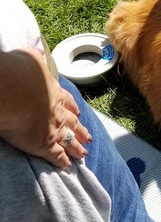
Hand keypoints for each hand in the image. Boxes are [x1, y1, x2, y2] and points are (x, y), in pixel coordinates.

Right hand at [0, 48, 91, 167]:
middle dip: (81, 130)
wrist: (10, 90)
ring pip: (69, 140)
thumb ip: (36, 59)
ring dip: (77, 147)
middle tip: (89, 137)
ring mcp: (52, 128)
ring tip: (84, 154)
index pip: (66, 101)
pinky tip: (68, 166)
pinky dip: (63, 161)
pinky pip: (56, 155)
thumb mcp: (30, 58)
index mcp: (53, 91)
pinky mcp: (43, 144)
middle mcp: (57, 111)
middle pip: (73, 123)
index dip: (73, 107)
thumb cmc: (17, 71)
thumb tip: (39, 56)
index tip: (79, 112)